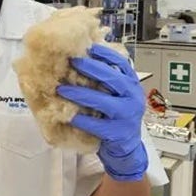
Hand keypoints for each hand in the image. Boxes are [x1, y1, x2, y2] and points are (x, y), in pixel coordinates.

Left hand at [57, 44, 147, 181]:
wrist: (126, 149)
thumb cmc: (116, 118)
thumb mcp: (116, 96)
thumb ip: (105, 81)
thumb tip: (81, 59)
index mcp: (132, 85)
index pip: (122, 64)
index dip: (106, 54)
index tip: (89, 46)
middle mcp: (133, 98)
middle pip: (113, 79)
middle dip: (91, 68)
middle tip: (72, 62)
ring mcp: (127, 116)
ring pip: (103, 101)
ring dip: (81, 93)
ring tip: (62, 88)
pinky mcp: (118, 133)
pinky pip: (97, 125)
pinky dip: (81, 119)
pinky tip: (68, 114)